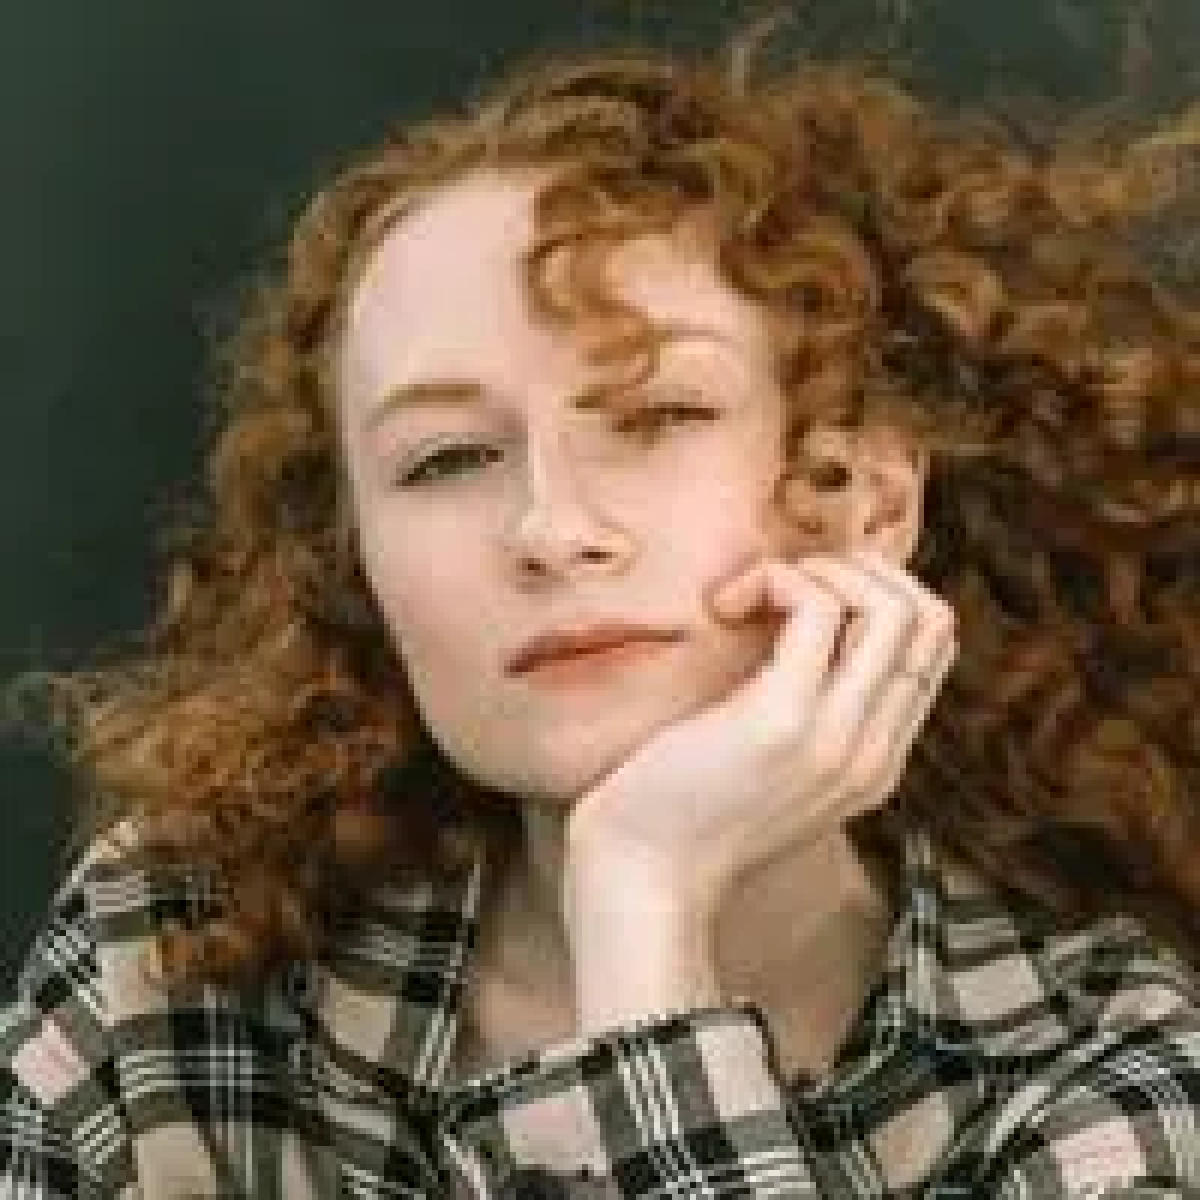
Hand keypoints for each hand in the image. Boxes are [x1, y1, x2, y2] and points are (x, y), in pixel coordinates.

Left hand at [564, 549, 957, 930]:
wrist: (641, 881)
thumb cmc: (681, 816)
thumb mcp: (766, 770)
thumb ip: (804, 717)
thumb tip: (797, 630)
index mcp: (875, 763)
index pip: (931, 650)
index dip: (878, 596)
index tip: (802, 599)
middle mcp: (873, 751)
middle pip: (932, 620)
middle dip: (863, 570)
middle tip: (785, 585)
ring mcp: (837, 737)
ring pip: (894, 607)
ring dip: (824, 570)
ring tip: (758, 594)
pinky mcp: (784, 720)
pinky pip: (819, 607)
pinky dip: (779, 579)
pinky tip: (729, 604)